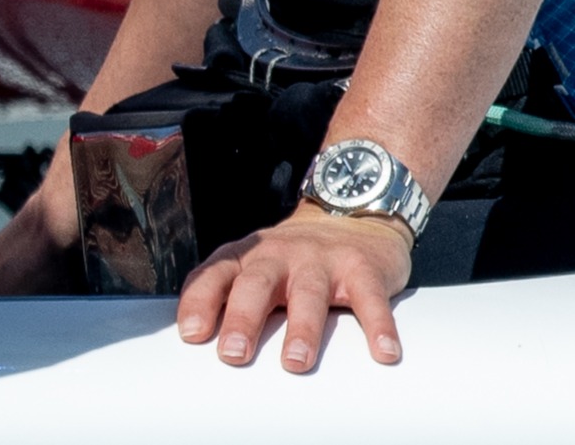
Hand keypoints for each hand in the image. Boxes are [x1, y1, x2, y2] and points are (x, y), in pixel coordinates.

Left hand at [178, 204, 410, 370]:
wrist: (353, 212)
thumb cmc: (294, 258)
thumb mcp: (256, 266)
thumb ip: (229, 296)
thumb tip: (199, 347)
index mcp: (248, 257)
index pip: (215, 275)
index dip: (201, 301)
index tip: (191, 333)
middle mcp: (280, 255)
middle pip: (256, 284)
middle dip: (243, 318)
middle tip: (234, 354)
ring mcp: (321, 259)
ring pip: (308, 293)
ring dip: (301, 328)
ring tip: (295, 362)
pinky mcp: (362, 267)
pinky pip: (369, 298)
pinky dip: (378, 326)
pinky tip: (383, 352)